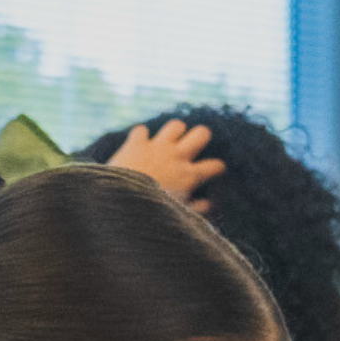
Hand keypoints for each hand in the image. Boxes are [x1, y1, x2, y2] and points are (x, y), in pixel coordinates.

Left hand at [106, 120, 224, 210]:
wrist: (122, 201)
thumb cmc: (153, 214)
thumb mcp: (179, 214)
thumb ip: (197, 208)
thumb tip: (209, 204)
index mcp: (189, 176)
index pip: (214, 165)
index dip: (217, 168)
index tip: (214, 172)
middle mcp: (176, 156)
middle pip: (201, 133)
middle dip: (201, 137)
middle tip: (194, 148)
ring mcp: (157, 147)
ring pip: (176, 125)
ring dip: (175, 132)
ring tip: (171, 142)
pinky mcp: (136, 143)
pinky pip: (142, 130)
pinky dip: (142, 137)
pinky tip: (140, 145)